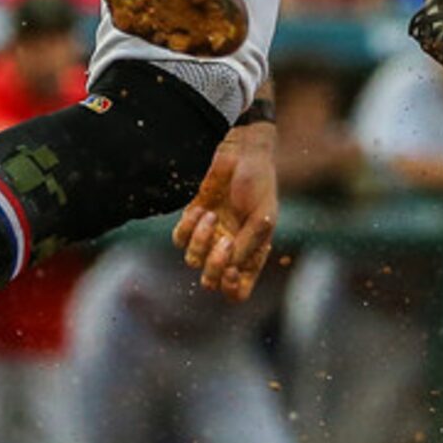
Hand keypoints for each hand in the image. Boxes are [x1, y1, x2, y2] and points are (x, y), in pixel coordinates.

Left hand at [172, 121, 277, 299]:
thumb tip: (230, 268)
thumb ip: (248, 244)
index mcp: (251, 254)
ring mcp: (210, 236)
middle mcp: (229, 250)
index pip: (237, 290)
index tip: (231, 269)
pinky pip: (179, 238)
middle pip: (211, 281)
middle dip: (213, 267)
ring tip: (212, 216)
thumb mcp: (262, 215)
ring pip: (192, 261)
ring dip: (200, 240)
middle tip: (223, 242)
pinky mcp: (193, 219)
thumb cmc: (259, 182)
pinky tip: (202, 209)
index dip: (232, 288)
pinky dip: (188, 226)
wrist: (243, 152)